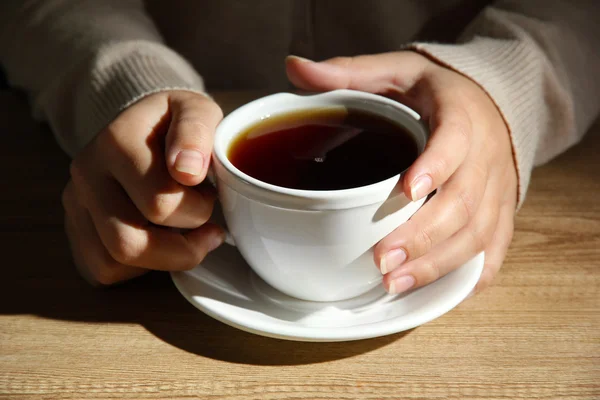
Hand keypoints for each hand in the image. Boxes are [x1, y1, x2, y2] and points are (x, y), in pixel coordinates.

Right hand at [62, 91, 224, 284]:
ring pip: (113, 262)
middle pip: (129, 242)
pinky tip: (161, 242)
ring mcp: (75, 205)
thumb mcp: (197, 111)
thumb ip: (196, 131)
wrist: (144, 126)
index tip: (212, 198)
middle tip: (207, 227)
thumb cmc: (176, 124)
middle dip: (182, 246)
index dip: (199, 210)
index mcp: (115, 142)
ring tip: (188, 238)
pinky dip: (140, 267)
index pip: (160, 202)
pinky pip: (103, 270)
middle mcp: (86, 175)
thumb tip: (187, 170)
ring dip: (163, 260)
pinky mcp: (75, 230)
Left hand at [287, 52, 517, 294]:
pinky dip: (471, 275)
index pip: (455, 141)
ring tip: (394, 283)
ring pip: (478, 233)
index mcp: (461, 114)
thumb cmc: (434, 91)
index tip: (406, 191)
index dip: (435, 166)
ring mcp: (498, 189)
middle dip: (423, 235)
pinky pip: (495, 249)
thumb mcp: (394, 70)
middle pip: (463, 202)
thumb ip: (348, 72)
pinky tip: (437, 292)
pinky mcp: (501, 212)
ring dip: (438, 263)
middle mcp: (486, 155)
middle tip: (382, 260)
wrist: (491, 102)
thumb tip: (293, 68)